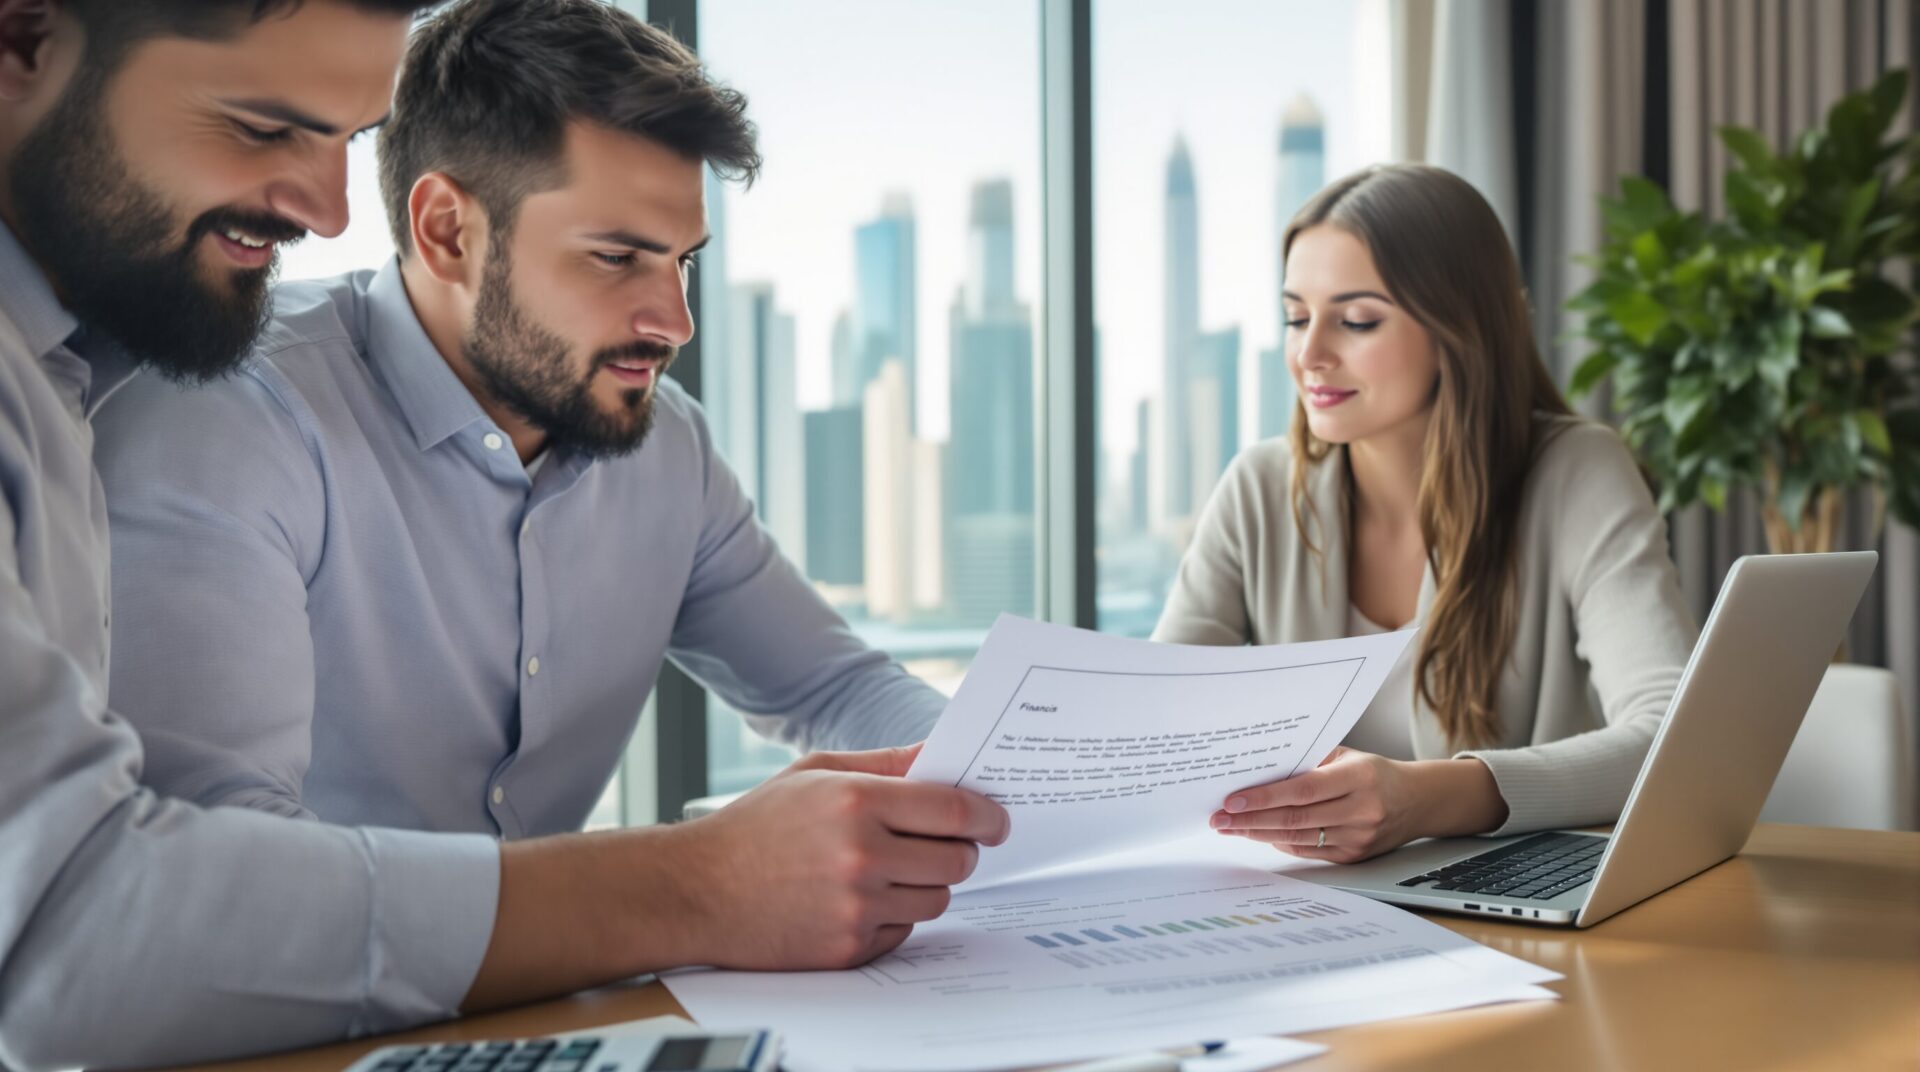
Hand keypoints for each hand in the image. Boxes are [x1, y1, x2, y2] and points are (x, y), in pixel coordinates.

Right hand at [668, 743, 1010, 969]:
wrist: (698, 891)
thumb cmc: (757, 826)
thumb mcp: (817, 772)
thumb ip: (885, 763)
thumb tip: (939, 754)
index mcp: (856, 802)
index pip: (953, 810)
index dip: (986, 814)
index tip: (996, 819)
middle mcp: (861, 856)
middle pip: (956, 860)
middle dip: (963, 850)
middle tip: (949, 844)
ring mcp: (855, 908)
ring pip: (937, 899)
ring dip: (928, 884)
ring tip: (894, 869)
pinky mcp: (848, 949)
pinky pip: (905, 932)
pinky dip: (895, 916)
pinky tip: (862, 898)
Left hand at [1206, 748, 1506, 863]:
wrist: (1417, 801)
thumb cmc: (1374, 772)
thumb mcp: (1347, 755)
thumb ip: (1309, 760)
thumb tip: (1260, 765)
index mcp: (1358, 778)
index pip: (1302, 790)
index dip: (1264, 797)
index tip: (1231, 800)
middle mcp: (1360, 810)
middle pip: (1294, 818)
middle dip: (1250, 820)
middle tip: (1218, 819)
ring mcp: (1359, 838)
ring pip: (1298, 838)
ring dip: (1259, 834)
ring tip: (1230, 827)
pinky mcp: (1354, 857)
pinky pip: (1309, 851)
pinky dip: (1281, 842)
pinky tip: (1259, 834)